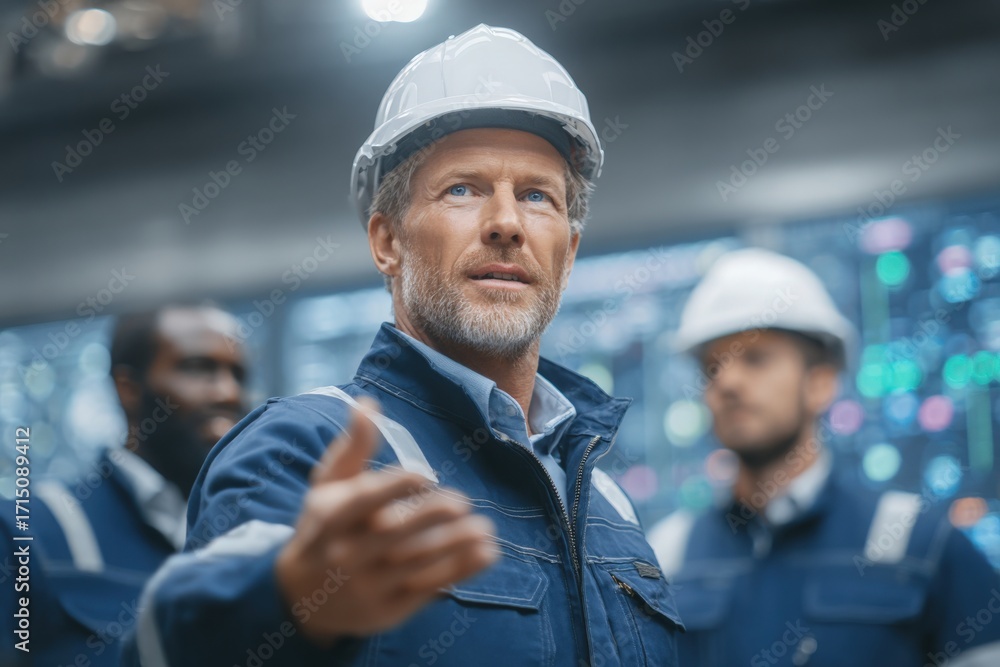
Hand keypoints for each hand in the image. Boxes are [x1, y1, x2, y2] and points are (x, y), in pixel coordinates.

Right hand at [275, 398, 497, 643]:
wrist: (300, 597)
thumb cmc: (323, 527)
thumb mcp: (327, 486)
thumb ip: (352, 447)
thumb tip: (369, 403)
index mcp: (333, 517)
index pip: (363, 501)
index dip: (393, 487)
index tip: (422, 474)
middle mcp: (349, 552)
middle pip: (392, 535)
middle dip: (428, 518)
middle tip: (462, 502)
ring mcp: (369, 584)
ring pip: (416, 564)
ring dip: (453, 547)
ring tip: (485, 529)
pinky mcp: (390, 608)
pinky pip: (429, 589)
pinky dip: (459, 572)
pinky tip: (486, 554)